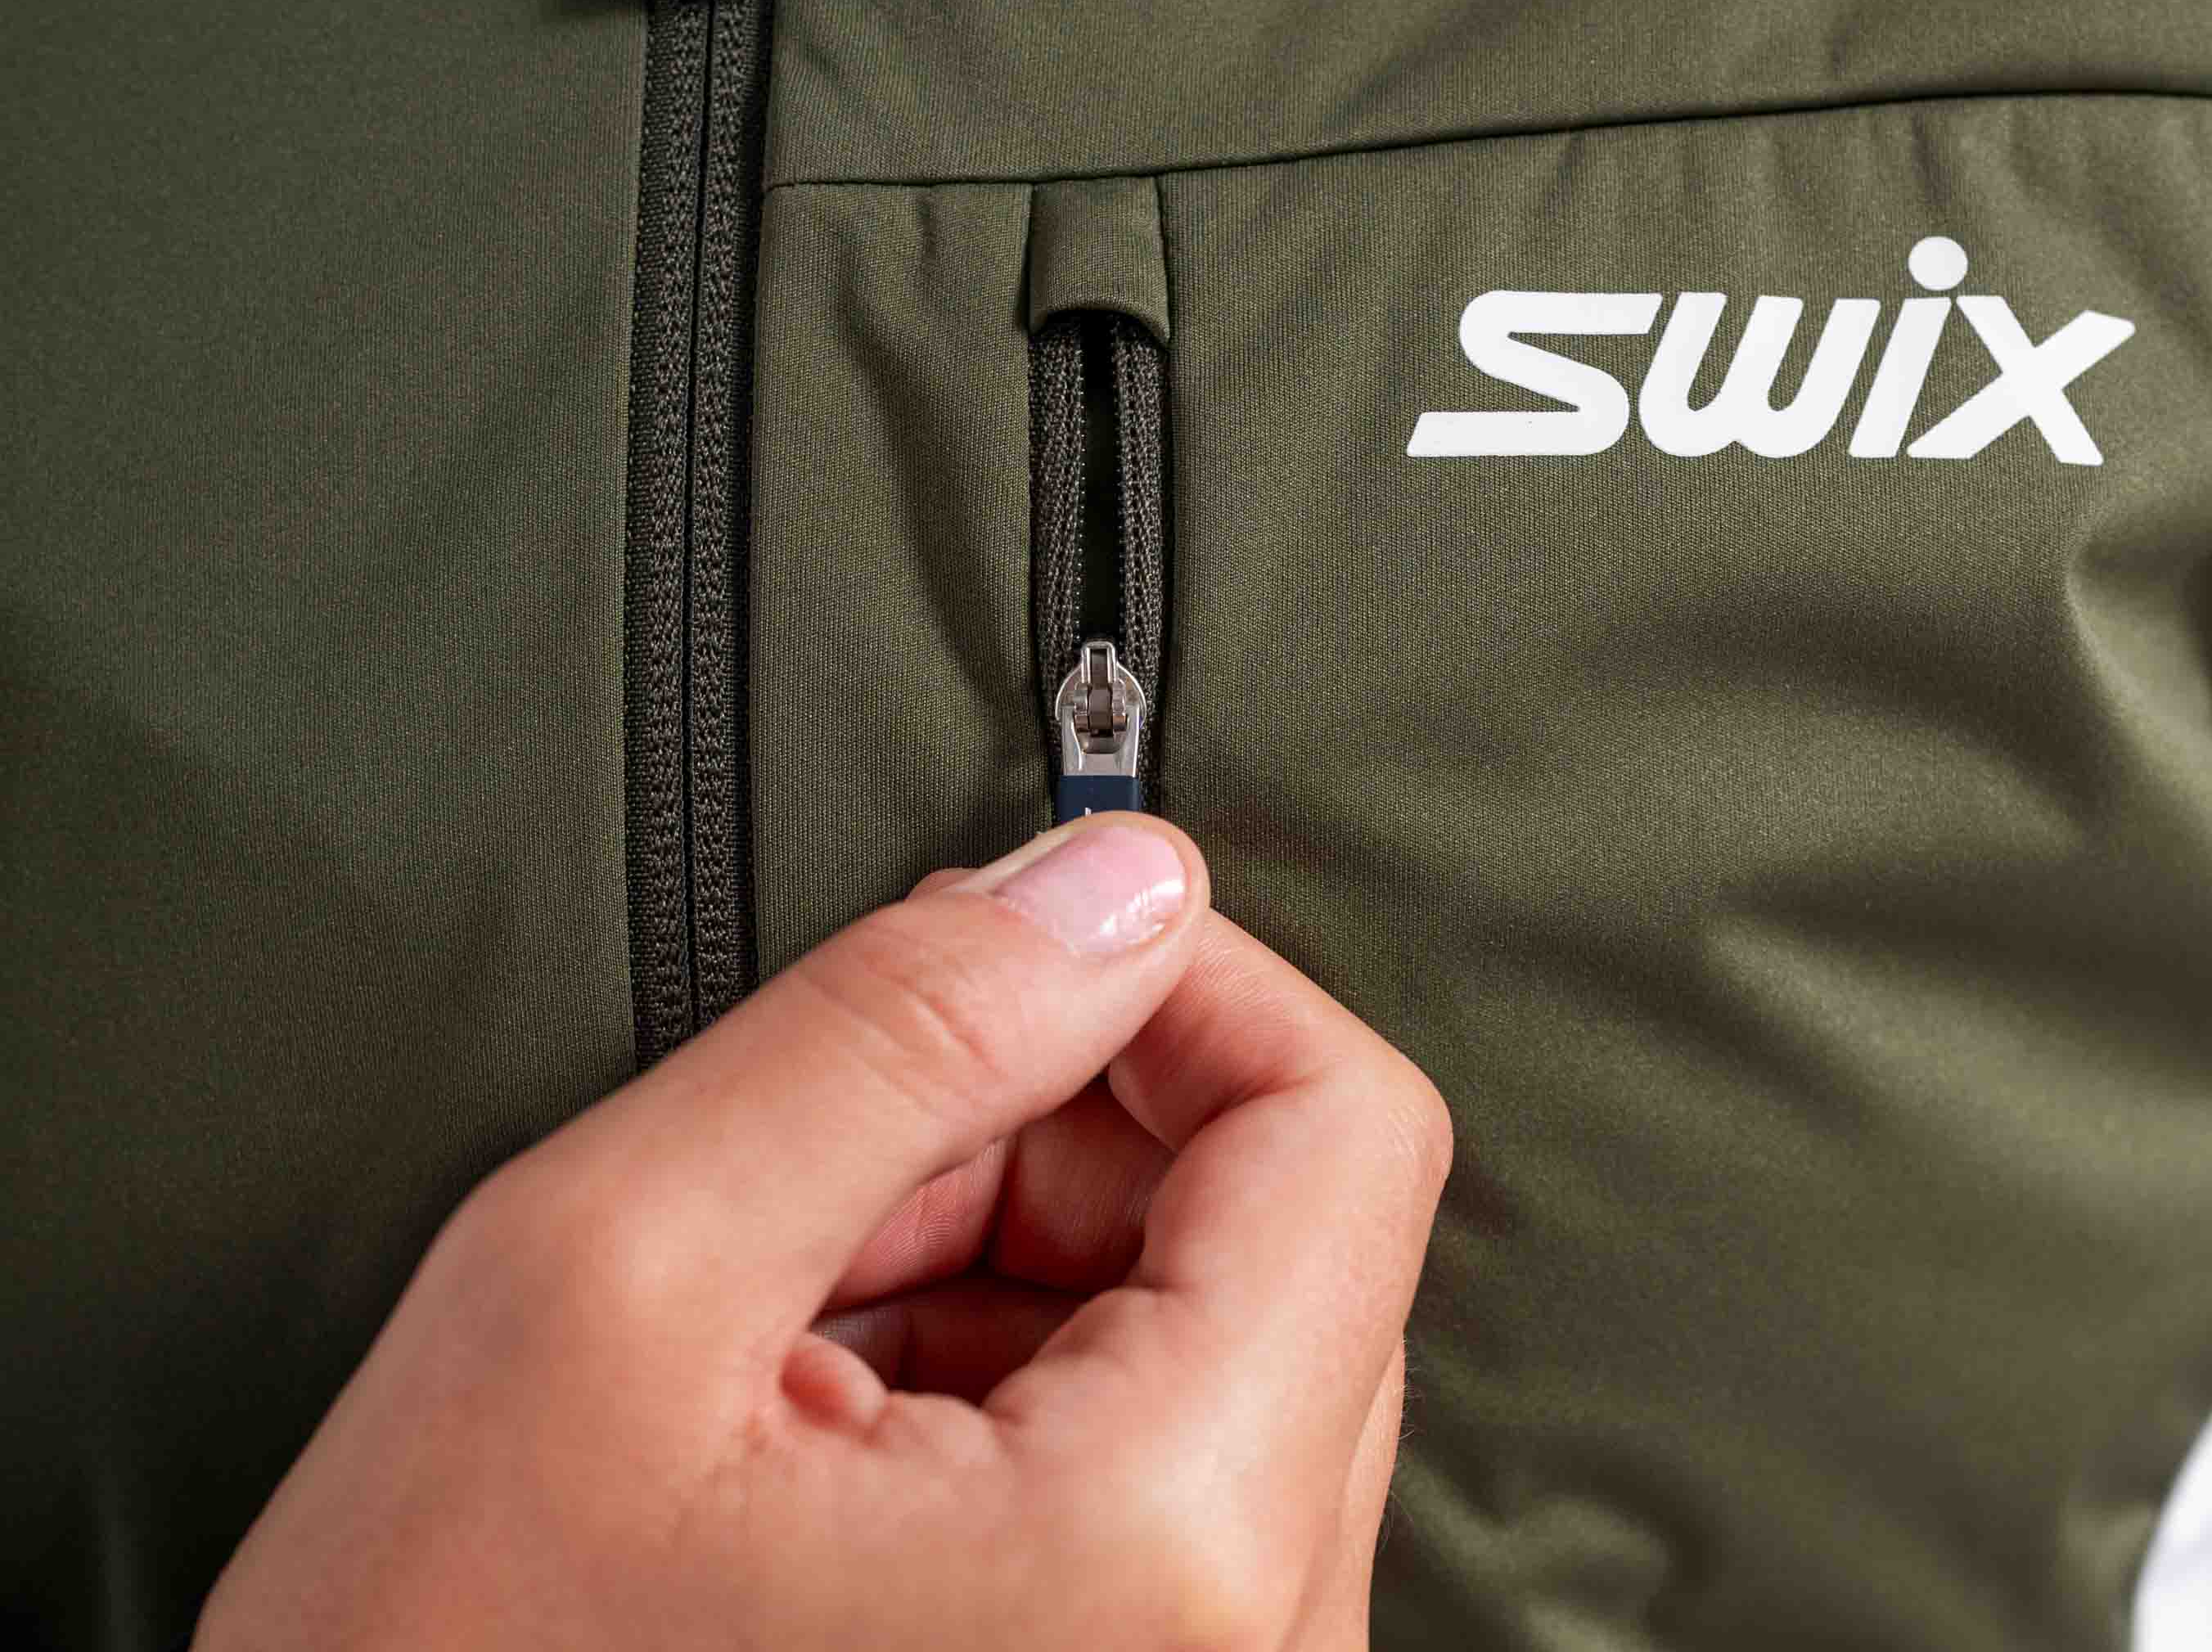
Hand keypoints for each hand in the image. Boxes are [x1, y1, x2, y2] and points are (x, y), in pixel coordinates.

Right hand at [196, 814, 1451, 1648]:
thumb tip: (1123, 882)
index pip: (1346, 1130)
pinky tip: (814, 1420)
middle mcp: (1253, 1646)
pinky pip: (1153, 1451)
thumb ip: (904, 1028)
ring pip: (1206, 1326)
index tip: (1010, 955)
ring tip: (784, 1329)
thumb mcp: (618, 1275)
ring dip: (999, 1253)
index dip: (1184, 986)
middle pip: (1281, 1227)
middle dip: (1051, 1134)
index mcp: (1171, 1548)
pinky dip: (991, 1372)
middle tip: (821, 1182)